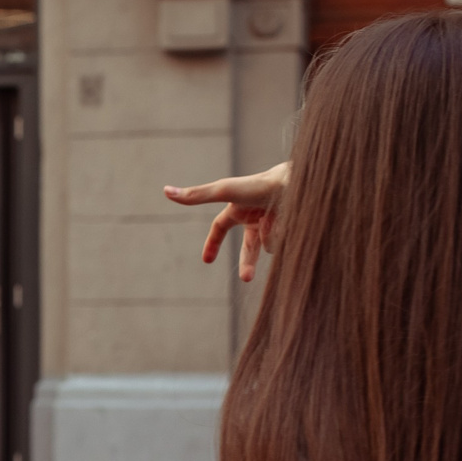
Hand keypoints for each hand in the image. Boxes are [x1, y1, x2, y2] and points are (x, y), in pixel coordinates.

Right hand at [166, 163, 287, 282]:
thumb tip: (165, 191)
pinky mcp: (290, 228)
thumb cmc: (258, 185)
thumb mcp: (224, 192)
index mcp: (238, 209)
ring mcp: (273, 223)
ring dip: (268, 236)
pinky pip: (282, 244)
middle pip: (248, 247)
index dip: (212, 243)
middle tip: (246, 278)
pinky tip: (285, 220)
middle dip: (247, 264)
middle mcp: (256, 217)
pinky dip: (280, 235)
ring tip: (272, 218)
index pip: (220, 227)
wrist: (296, 182)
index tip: (207, 261)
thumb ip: (197, 196)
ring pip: (269, 245)